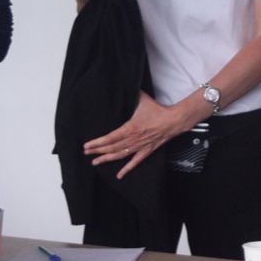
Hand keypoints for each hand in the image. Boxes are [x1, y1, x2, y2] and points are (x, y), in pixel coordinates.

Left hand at [85, 91, 204, 177]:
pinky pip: (135, 162)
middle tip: (86, 153)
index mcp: (130, 128)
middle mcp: (133, 139)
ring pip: (120, 155)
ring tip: (96, 162)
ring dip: (107, 159)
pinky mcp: (146, 151)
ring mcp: (139, 146)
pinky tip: (119, 175)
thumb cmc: (158, 111)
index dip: (97, 143)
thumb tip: (126, 84)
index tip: (87, 145)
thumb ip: (133, 94)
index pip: (109, 138)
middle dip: (98, 151)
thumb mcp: (142, 100)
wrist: (173, 120)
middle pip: (111, 148)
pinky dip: (126, 169)